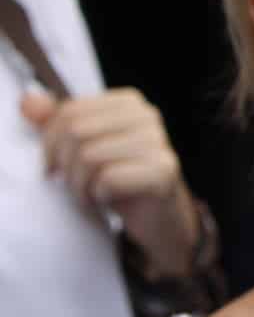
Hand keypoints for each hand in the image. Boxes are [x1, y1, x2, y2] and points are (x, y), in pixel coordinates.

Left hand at [22, 87, 200, 276]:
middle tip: (73, 184)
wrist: (157, 215)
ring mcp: (159, 141)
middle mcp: (147, 116)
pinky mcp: (163, 170)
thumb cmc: (117, 178)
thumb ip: (54, 123)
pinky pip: (108, 179)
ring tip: (89, 194)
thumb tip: (29, 101)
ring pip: (90, 156)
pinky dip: (98, 195)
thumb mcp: (82, 148)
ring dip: (80, 185)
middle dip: (65, 166)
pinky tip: (107, 199)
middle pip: (76, 133)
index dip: (50, 144)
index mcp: (128, 103)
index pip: (69, 112)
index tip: (56, 166)